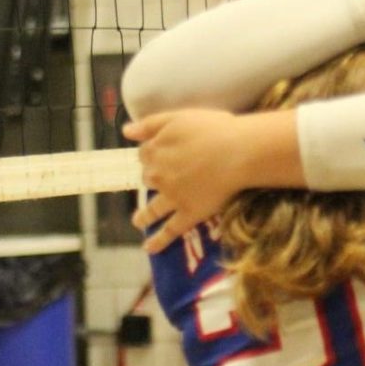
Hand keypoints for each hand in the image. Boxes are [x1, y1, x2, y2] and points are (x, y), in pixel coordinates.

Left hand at [123, 109, 254, 253]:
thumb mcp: (178, 117)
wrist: (238, 152)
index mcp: (155, 151)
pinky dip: (159, 240)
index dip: (153, 153)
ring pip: (152, 208)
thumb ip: (150, 124)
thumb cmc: (213, 129)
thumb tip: (125, 131)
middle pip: (149, 178)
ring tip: (138, 222)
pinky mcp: (189, 213)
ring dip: (143, 216)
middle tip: (162, 181)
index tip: (161, 154)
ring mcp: (173, 197)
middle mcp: (158, 175)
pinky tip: (149, 248)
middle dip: (152, 179)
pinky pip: (171, 230)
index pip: (145, 153)